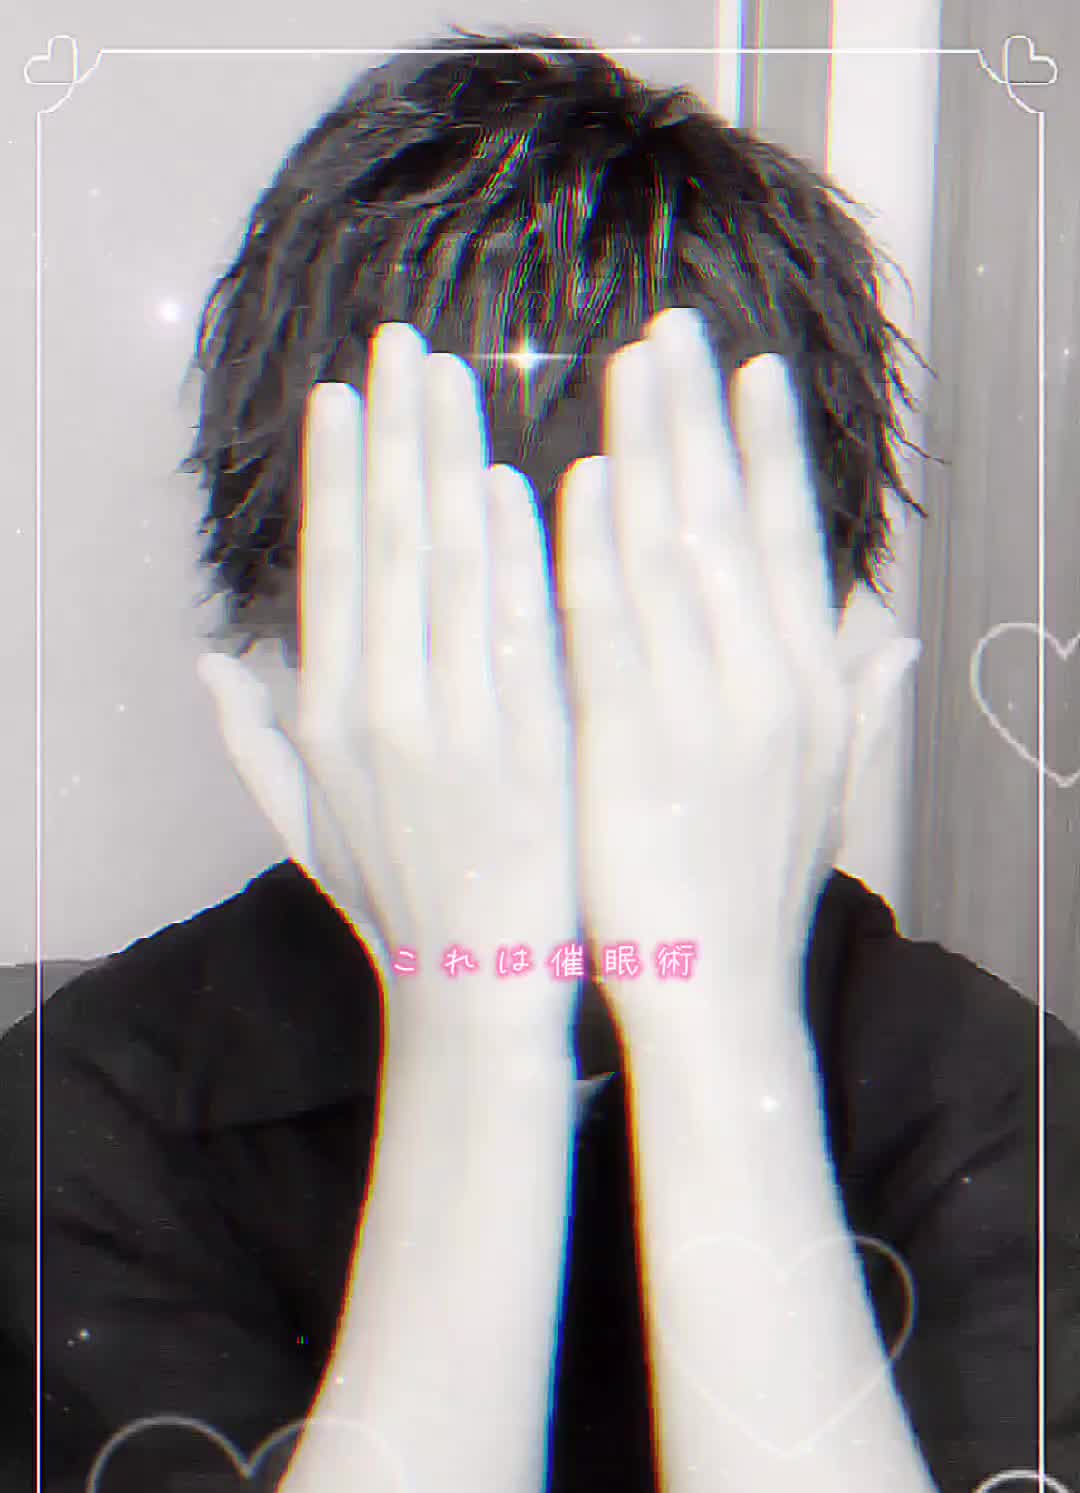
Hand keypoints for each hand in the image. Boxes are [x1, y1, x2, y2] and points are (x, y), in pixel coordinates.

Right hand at [197, 323, 576, 1037]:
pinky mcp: (527, 751)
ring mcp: (456, 728)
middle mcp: (381, 711)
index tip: (345, 395)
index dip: (339, 477)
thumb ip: (257, 740)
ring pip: (451, 574)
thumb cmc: (396, 904)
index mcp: (328, 719)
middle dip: (394, 438)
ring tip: (454, 379)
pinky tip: (522, 485)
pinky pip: (521, 636)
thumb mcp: (308, 826)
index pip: (334, 571)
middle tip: (405, 344)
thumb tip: (213, 662)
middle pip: (387, 548)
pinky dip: (519, 558)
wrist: (475, 988)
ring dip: (451, 467)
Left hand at [555, 307, 918, 1031]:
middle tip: (672, 331)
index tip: (752, 375)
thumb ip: (854, 709)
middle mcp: (769, 683)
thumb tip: (889, 644)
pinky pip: (614, 629)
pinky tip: (574, 484)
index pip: (790, 547)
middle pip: (733, 526)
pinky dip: (597, 552)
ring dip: (649, 454)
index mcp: (809, 689)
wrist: (719, 992)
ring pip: (675, 556)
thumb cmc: (755, 897)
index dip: (770, 455)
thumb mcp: (824, 796)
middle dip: (703, 420)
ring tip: (625, 372)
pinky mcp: (637, 745)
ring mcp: (706, 710)